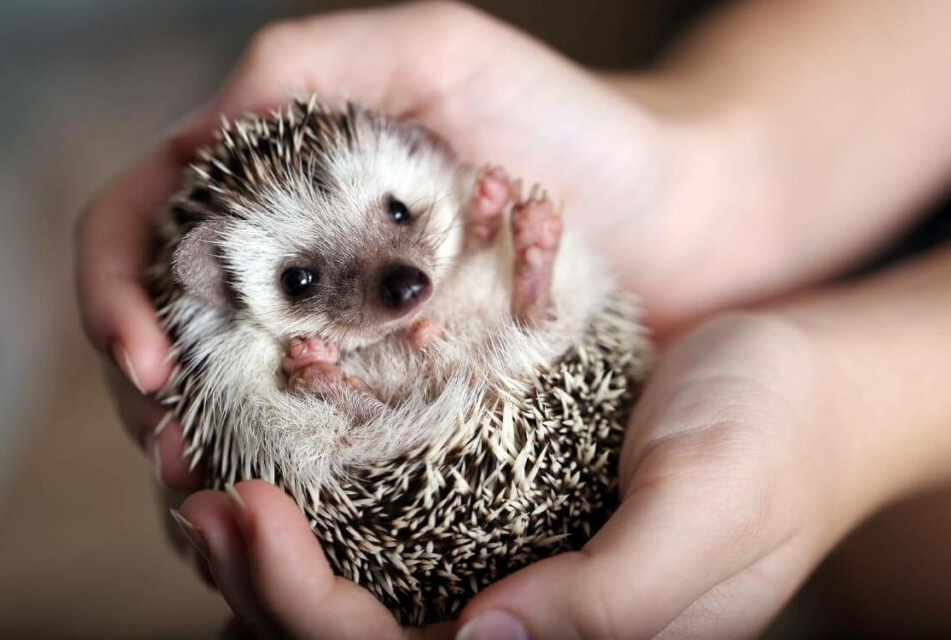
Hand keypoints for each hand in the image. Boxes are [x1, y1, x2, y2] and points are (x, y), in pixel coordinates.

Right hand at [75, 0, 753, 575]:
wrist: (684, 211)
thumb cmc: (568, 123)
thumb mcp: (436, 53)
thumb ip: (310, 63)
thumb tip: (196, 129)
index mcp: (275, 183)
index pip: (141, 229)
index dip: (116, 291)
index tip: (146, 358)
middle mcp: (296, 265)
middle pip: (171, 333)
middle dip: (149, 397)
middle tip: (174, 458)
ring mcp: (345, 337)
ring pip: (233, 401)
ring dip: (204, 455)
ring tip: (214, 503)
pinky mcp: (400, 399)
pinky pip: (323, 443)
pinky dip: (291, 478)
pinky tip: (288, 514)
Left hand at [176, 311, 876, 638]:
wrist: (801, 377)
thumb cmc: (772, 439)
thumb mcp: (711, 509)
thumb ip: (613, 599)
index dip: (302, 604)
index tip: (246, 508)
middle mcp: (514, 624)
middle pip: (344, 637)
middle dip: (254, 576)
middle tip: (189, 487)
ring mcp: (495, 566)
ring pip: (346, 587)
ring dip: (261, 541)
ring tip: (196, 468)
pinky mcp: (490, 508)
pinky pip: (378, 525)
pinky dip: (312, 496)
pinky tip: (271, 442)